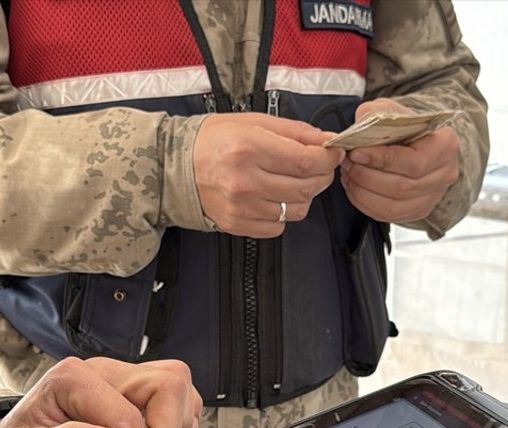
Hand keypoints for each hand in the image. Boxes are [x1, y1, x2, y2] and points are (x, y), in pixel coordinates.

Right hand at [194, 113, 344, 237]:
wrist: (174, 167)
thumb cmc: (211, 141)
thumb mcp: (252, 121)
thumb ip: (294, 131)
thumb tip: (327, 141)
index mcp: (249, 148)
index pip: (307, 162)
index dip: (328, 158)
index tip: (333, 152)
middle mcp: (245, 180)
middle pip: (306, 187)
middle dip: (322, 175)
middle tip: (318, 165)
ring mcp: (241, 207)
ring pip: (297, 209)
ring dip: (303, 194)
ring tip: (291, 180)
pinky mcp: (237, 225)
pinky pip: (278, 226)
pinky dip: (282, 213)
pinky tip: (272, 196)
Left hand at [340, 99, 460, 223]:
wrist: (416, 142)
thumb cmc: (405, 126)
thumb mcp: (392, 110)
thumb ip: (377, 113)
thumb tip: (361, 122)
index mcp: (445, 145)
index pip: (413, 162)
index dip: (381, 160)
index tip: (356, 153)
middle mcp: (445, 173)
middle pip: (402, 187)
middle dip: (367, 176)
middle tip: (347, 163)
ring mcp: (434, 196)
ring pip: (393, 206)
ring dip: (363, 192)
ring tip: (349, 174)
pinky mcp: (419, 210)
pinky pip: (389, 215)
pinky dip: (366, 203)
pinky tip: (355, 188)